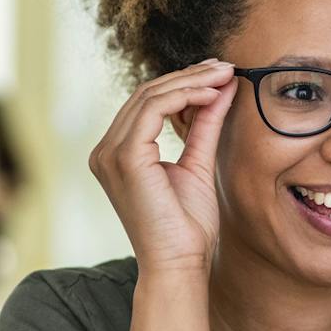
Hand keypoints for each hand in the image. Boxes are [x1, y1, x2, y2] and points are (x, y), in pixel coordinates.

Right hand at [87, 60, 236, 276]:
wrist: (180, 264)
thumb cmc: (187, 227)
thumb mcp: (198, 164)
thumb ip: (204, 125)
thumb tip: (222, 88)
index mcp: (117, 154)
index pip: (146, 105)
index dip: (183, 84)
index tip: (218, 75)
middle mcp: (105, 151)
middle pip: (146, 95)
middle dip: (188, 76)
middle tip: (224, 67)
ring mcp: (110, 153)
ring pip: (150, 96)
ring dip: (191, 81)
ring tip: (224, 76)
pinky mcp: (124, 156)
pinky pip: (154, 109)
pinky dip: (185, 96)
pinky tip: (212, 94)